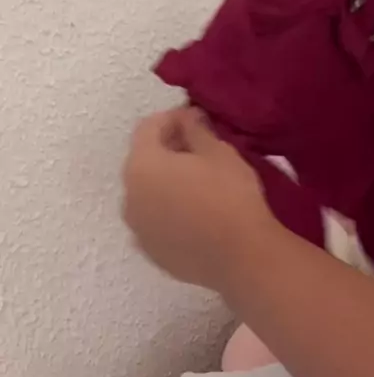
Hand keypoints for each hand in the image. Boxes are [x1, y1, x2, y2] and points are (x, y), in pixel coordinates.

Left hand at [122, 108, 274, 289]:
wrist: (242, 258)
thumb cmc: (230, 196)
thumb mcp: (218, 151)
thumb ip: (196, 128)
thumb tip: (187, 118)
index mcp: (141, 166)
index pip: (148, 128)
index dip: (172, 118)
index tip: (197, 119)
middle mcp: (129, 197)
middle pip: (144, 162)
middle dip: (167, 151)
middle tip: (199, 149)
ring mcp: (138, 230)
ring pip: (148, 195)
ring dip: (166, 184)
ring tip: (198, 183)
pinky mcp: (152, 254)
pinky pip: (156, 222)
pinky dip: (169, 213)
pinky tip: (195, 214)